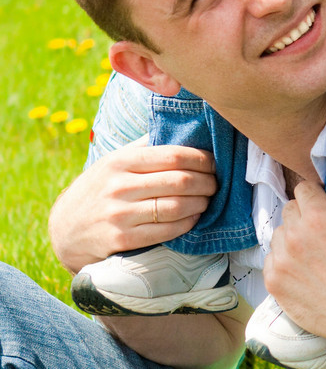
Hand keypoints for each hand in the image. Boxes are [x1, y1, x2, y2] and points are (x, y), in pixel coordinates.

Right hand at [48, 138, 216, 273]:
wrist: (65, 228)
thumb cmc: (100, 188)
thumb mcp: (114, 161)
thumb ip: (144, 147)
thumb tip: (180, 128)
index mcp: (121, 161)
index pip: (174, 156)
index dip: (202, 159)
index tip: (214, 162)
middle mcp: (119, 186)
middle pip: (180, 181)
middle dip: (207, 182)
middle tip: (216, 183)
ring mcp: (120, 215)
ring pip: (176, 207)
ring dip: (201, 203)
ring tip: (207, 199)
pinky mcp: (122, 239)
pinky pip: (167, 231)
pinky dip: (188, 223)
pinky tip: (193, 218)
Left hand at [265, 147, 325, 345]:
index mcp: (318, 218)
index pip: (304, 189)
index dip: (319, 197)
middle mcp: (293, 237)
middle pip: (290, 210)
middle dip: (306, 216)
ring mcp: (281, 262)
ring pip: (279, 234)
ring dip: (293, 238)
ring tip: (316, 253)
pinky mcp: (275, 284)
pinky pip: (271, 260)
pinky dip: (284, 262)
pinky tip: (305, 270)